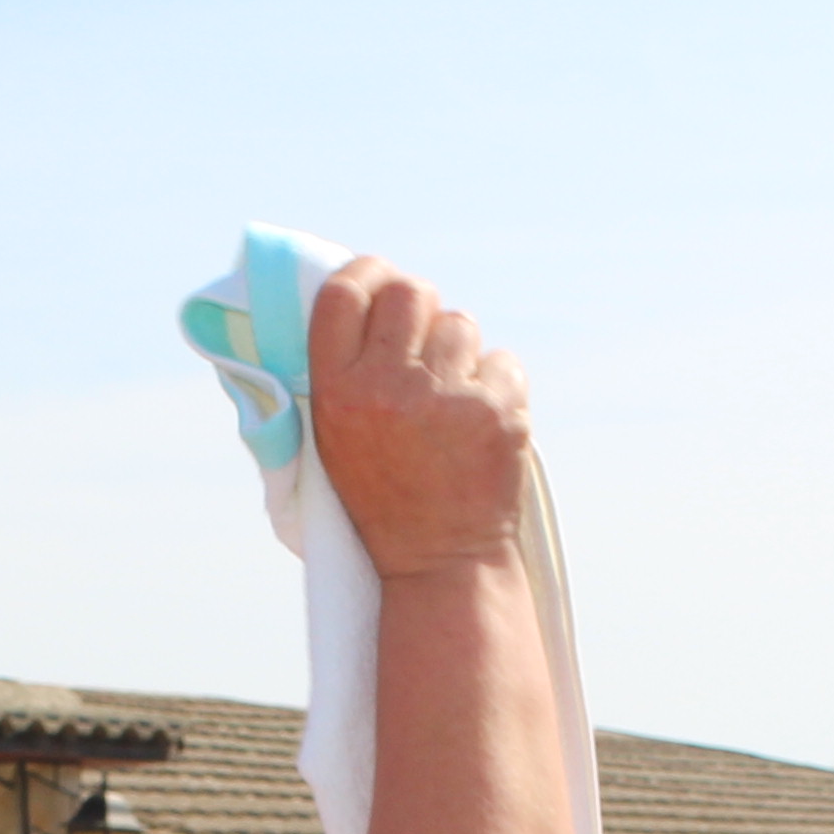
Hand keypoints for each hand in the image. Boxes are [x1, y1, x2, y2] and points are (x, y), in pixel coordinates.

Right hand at [305, 257, 533, 581]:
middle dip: (420, 308)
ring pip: (461, 324)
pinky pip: (501, 360)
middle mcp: (387, 389)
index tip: (379, 278)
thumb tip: (362, 292)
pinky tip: (480, 424)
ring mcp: (446, 399)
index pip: (343, 294)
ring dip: (459, 354)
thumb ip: (339, 371)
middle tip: (422, 343)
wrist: (439, 561)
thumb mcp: (332, 438)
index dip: (365, 273)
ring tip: (450, 402)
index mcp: (336, 392)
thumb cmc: (382, 495)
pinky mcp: (497, 411)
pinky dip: (496, 385)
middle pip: (410, 292)